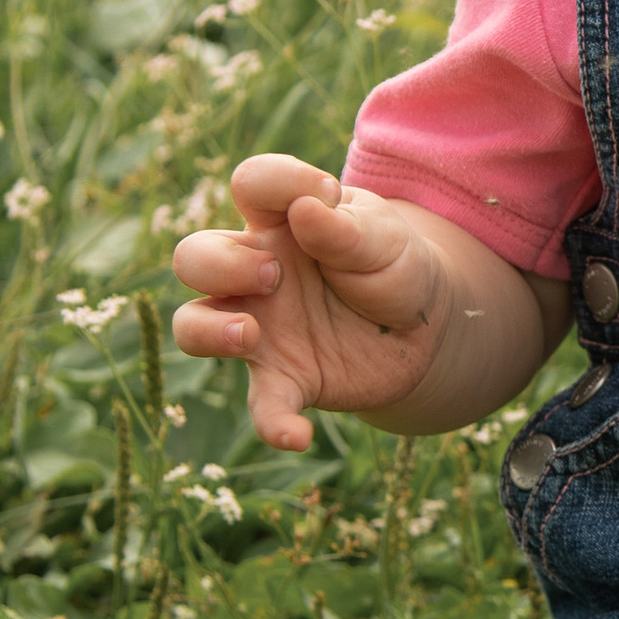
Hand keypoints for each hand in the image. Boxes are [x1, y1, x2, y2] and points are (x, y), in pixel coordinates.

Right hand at [170, 155, 452, 450]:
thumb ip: (346, 227)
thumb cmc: (391, 266)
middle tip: (275, 275)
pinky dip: (272, 424)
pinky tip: (298, 436)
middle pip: (193, 256)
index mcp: (282, 222)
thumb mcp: (384, 238)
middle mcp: (256, 273)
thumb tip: (306, 208)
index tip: (327, 193)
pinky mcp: (285, 379)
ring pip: (192, 325)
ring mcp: (262, 328)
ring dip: (210, 329)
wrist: (425, 329)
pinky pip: (261, 406)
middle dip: (221, 263)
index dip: (278, 182)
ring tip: (251, 333)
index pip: (251, 184)